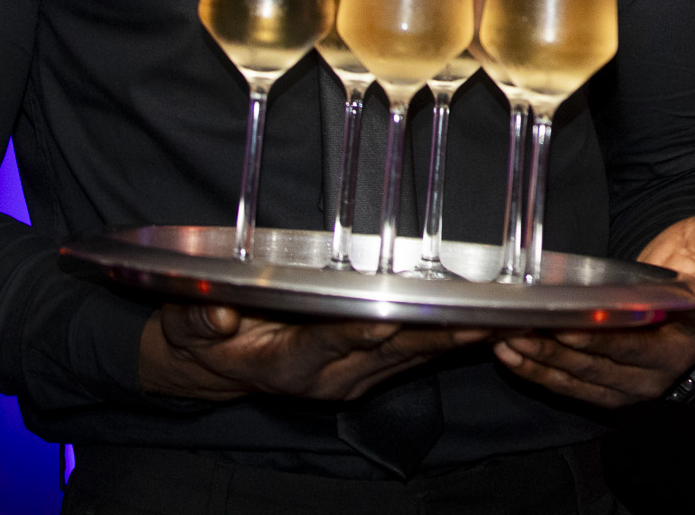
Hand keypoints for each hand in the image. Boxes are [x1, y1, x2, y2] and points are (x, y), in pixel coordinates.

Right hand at [139, 303, 492, 401]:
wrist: (218, 366)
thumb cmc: (206, 336)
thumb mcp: (189, 325)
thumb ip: (200, 319)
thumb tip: (216, 319)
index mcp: (291, 363)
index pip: (334, 342)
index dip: (367, 330)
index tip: (401, 318)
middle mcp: (331, 376)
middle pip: (393, 351)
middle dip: (442, 334)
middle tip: (487, 316)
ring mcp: (356, 378)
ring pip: (415, 355)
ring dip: (460, 338)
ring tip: (505, 318)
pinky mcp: (372, 372)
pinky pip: (418, 356)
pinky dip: (454, 340)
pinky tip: (490, 323)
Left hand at [495, 195, 694, 408]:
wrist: (687, 299)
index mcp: (682, 341)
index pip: (637, 345)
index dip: (603, 336)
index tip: (570, 322)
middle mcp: (654, 374)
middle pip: (597, 363)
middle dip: (554, 345)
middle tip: (516, 323)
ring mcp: (627, 387)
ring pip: (575, 375)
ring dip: (537, 357)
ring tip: (502, 333)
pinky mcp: (603, 390)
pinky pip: (565, 385)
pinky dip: (535, 369)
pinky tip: (508, 349)